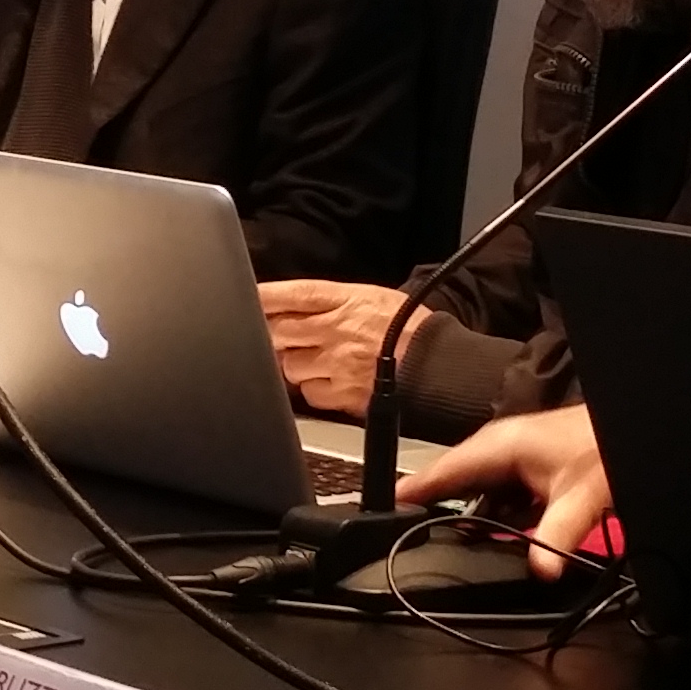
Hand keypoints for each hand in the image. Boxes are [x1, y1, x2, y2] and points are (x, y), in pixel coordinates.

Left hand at [257, 279, 406, 414]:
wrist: (441, 367)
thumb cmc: (412, 331)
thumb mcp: (375, 299)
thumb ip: (335, 302)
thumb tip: (297, 307)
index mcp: (348, 300)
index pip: (295, 294)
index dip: (266, 296)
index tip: (249, 298)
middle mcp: (338, 330)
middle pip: (280, 331)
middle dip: (275, 336)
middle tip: (282, 339)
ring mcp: (338, 364)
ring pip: (289, 366)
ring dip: (295, 365)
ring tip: (317, 363)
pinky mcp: (343, 394)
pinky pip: (309, 394)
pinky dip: (313, 391)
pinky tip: (330, 383)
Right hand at [401, 408, 611, 580]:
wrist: (641, 430)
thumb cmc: (606, 448)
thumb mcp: (582, 496)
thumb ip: (558, 535)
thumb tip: (540, 571)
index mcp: (501, 444)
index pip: (443, 470)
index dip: (412, 490)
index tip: (381, 508)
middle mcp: (503, 446)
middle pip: (456, 482)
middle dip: (434, 508)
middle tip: (403, 537)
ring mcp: (518, 455)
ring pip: (479, 490)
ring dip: (467, 515)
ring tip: (442, 543)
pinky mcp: (534, 467)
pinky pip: (500, 494)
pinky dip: (493, 515)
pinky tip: (494, 537)